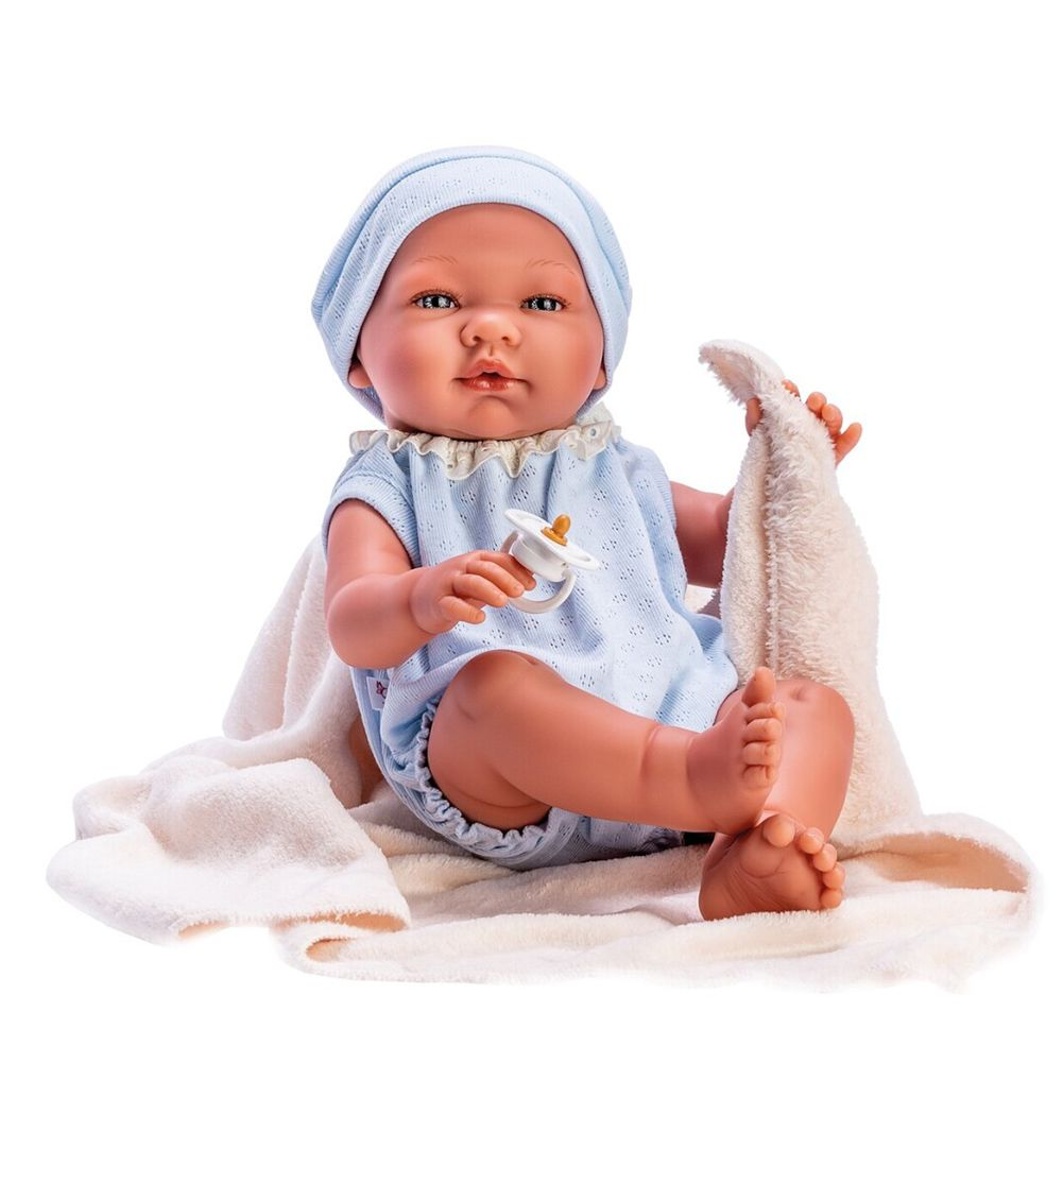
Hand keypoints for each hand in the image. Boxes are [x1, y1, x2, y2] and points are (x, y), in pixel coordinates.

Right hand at [410, 551, 535, 633]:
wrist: (419, 599)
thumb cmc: (456, 588)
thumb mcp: (480, 578)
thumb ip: (502, 577)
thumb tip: (531, 576)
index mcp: (475, 560)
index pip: (498, 559)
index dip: (516, 569)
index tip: (531, 583)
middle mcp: (461, 568)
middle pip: (484, 568)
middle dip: (505, 578)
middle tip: (520, 592)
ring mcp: (447, 584)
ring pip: (469, 582)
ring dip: (489, 591)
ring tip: (503, 602)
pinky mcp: (437, 603)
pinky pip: (451, 605)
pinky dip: (467, 611)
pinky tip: (480, 618)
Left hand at [745, 380, 861, 464]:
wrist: (767, 495)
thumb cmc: (764, 465)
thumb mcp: (756, 442)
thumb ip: (754, 423)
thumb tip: (753, 402)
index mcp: (791, 421)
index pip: (793, 403)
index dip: (792, 392)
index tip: (787, 385)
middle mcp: (809, 428)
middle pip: (817, 410)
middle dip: (817, 401)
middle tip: (814, 401)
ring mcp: (822, 443)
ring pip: (832, 424)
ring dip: (833, 414)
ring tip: (828, 412)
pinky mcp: (831, 460)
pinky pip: (844, 446)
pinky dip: (851, 436)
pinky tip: (855, 428)